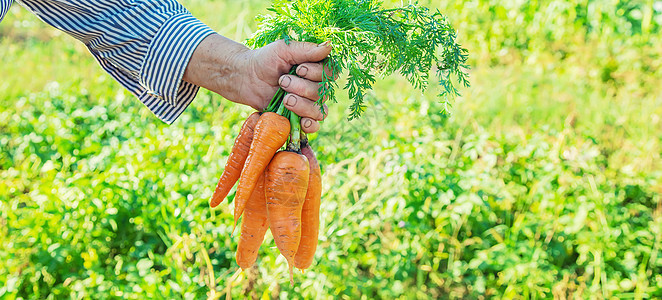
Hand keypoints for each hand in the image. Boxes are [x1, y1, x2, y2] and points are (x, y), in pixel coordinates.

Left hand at [183, 34, 332, 132]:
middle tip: (282, 81)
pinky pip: (314, 126)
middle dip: (302, 88)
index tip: (298, 69)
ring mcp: (308, 103)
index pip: (330, 74)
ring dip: (302, 105)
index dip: (316, 73)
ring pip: (319, 110)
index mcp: (315, 68)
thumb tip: (330, 46)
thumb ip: (307, 49)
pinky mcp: (298, 117)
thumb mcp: (284, 50)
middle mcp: (315, 86)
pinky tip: (303, 121)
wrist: (246, 77)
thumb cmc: (265, 60)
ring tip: (285, 98)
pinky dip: (311, 125)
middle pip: (322, 93)